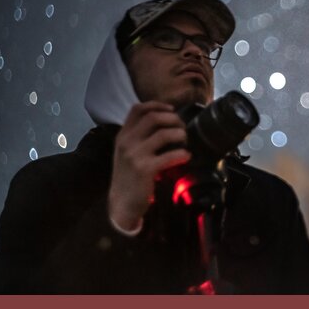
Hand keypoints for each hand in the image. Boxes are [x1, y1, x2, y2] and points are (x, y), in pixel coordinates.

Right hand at [108, 101, 190, 230]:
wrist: (122, 204)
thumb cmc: (130, 176)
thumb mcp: (128, 152)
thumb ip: (139, 137)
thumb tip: (165, 121)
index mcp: (123, 135)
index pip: (138, 109)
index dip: (157, 105)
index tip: (172, 109)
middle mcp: (127, 142)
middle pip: (153, 117)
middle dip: (173, 119)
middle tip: (182, 127)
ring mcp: (134, 155)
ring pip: (163, 134)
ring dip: (180, 134)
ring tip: (185, 141)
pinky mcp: (144, 169)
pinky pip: (169, 155)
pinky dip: (182, 154)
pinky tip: (186, 156)